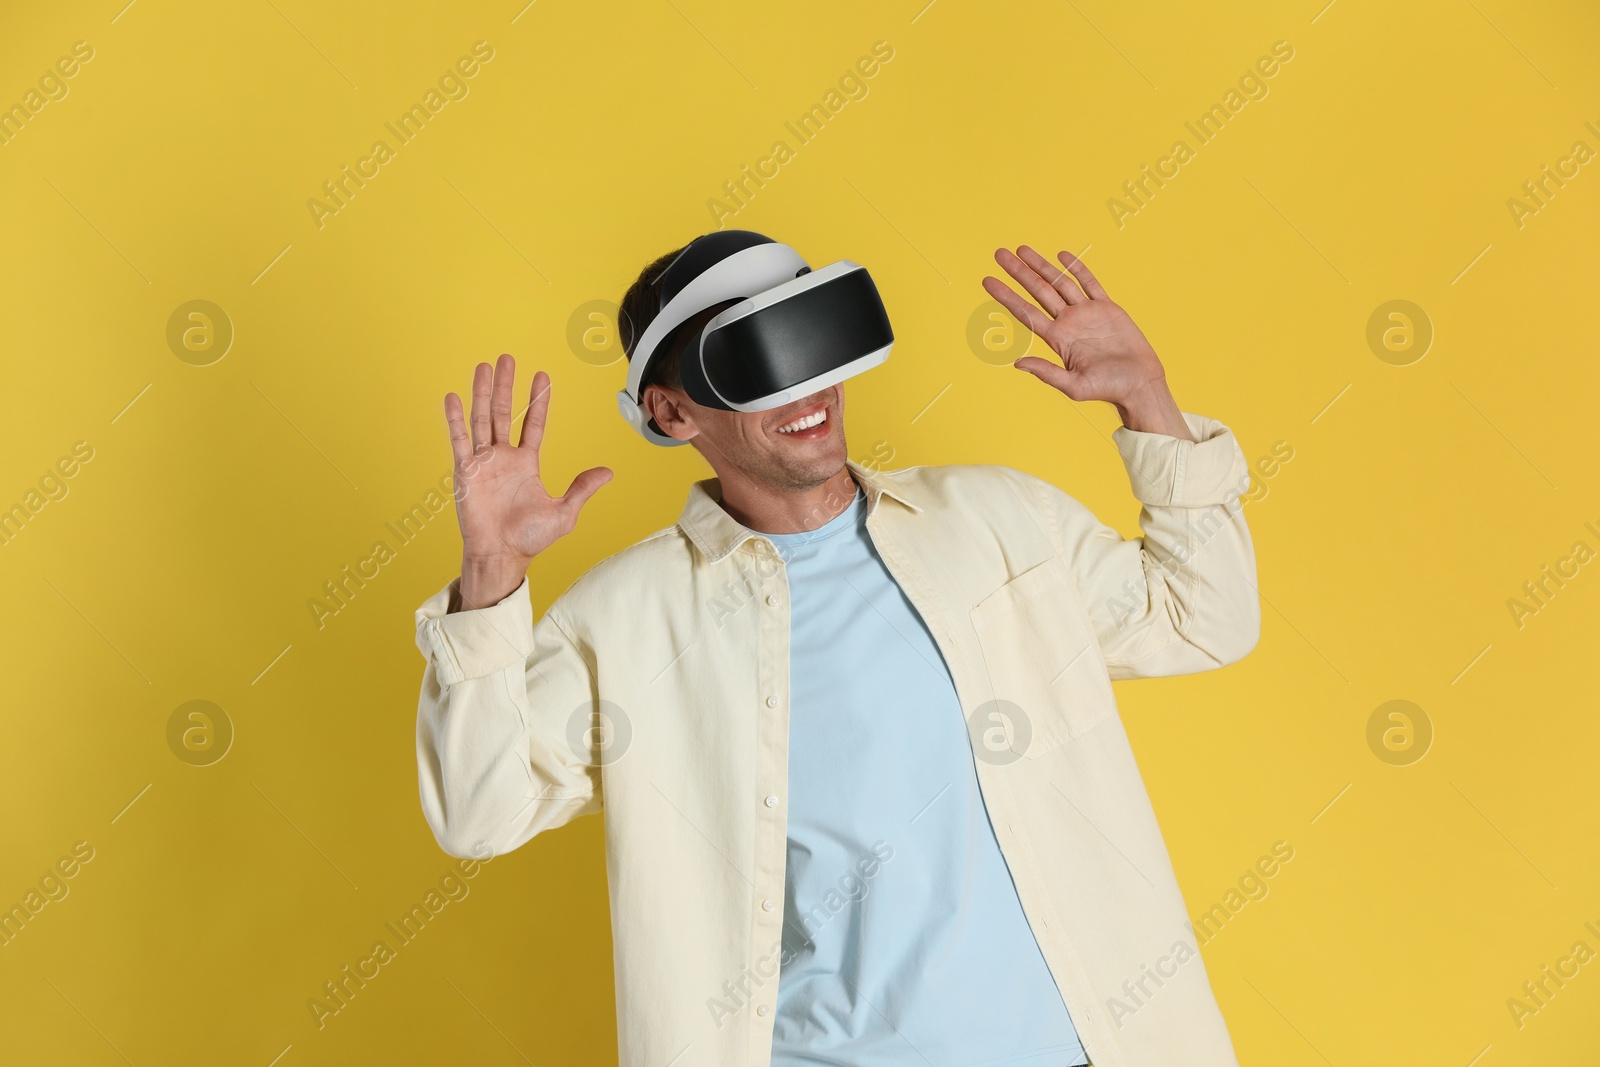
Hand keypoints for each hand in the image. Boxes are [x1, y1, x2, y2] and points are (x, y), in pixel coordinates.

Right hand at [444, 355, 612, 610]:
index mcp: (526, 463)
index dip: (538, 401)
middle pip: (504, 413)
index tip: (542, 377)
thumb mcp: (565, 513)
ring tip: (484, 367)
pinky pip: (459, 440)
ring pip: (482, 418)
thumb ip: (582, 488)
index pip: (533, 424)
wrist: (501, 555)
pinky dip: (454, 419)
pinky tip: (452, 397)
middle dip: (506, 386)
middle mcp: (503, 458)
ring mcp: (483, 462)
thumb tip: (609, 472)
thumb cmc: (530, 539)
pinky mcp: (465, 472)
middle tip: (507, 358)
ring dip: (482, 393)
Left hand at [982, 246, 1190, 438]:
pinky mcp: (1107, 308)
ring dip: (1042, 266)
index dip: (1006, 296)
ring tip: (1022, 249)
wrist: (1139, 382)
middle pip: (1038, 291)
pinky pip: (1090, 283)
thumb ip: (1047, 373)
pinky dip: (1078, 268)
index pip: (1026, 312)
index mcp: (1057, 339)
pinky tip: (1063, 256)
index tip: (988, 281)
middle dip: (1018, 272)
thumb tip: (1018, 363)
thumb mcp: (1074, 385)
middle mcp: (1068, 322)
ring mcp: (1086, 313)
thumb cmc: (1107, 388)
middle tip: (999, 254)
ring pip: (1060, 282)